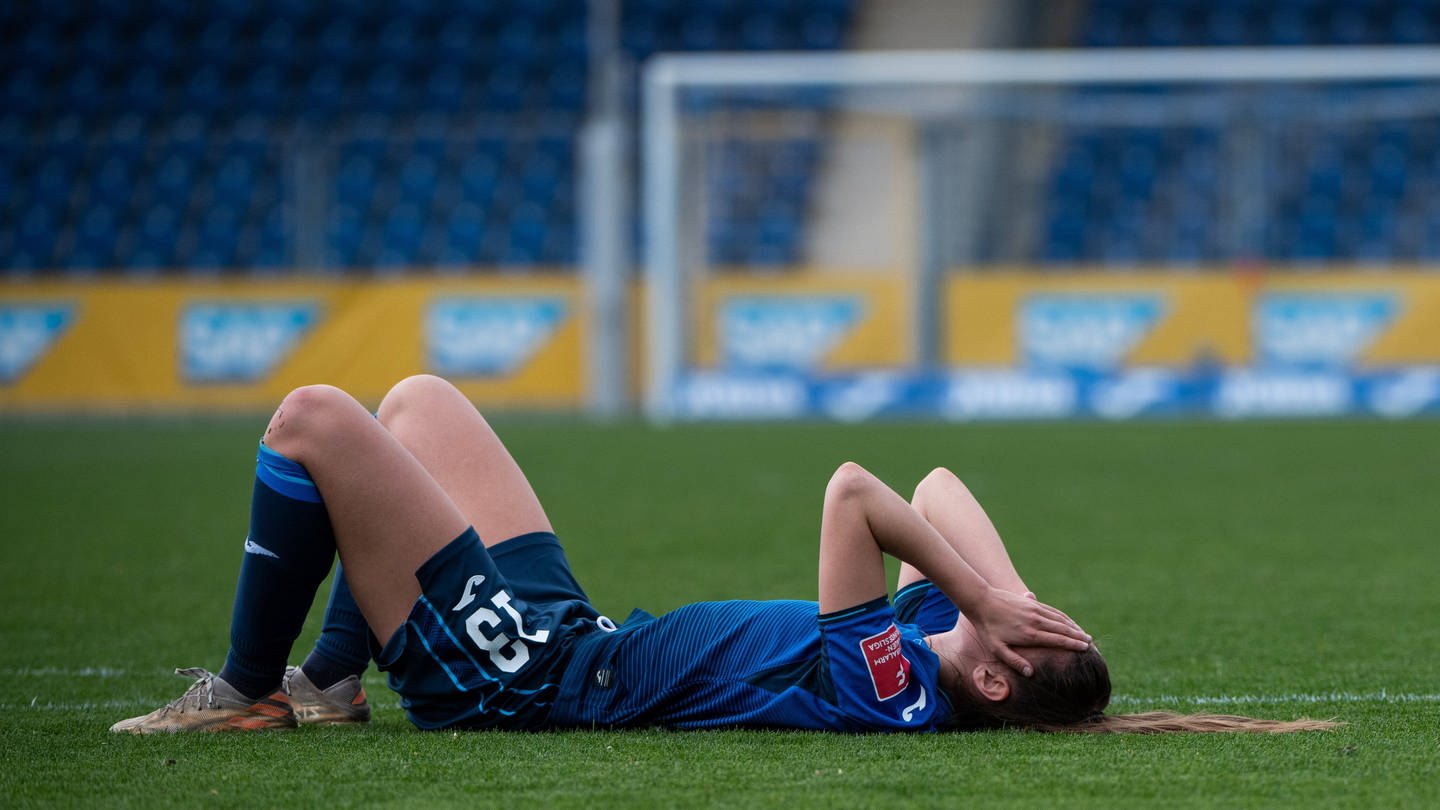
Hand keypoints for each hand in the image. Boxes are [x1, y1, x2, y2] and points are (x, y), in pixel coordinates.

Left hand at [969, 587, 1090, 676]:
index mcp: (1030, 634)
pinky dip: (1064, 617)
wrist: (981, 600)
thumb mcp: (997, 648)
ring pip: (1060, 619)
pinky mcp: (1032, 602)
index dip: (1073, 645)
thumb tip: (1031, 673)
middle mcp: (1036, 621)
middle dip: (1078, 636)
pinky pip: (1053, 610)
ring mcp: (1035, 610)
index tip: (1085, 649)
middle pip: (1063, 629)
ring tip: (1084, 634)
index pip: (1057, 640)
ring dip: (1074, 626)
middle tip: (1091, 644)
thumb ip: (1014, 661)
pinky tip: (1069, 621)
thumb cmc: (987, 628)